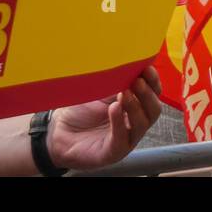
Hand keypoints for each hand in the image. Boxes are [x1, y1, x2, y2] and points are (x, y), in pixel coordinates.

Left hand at [46, 65, 161, 170]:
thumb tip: (128, 58)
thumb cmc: (81, 109)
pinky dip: (119, 122)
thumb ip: (117, 78)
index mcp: (136, 106)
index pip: (153, 93)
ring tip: (125, 92)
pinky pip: (121, 139)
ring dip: (135, 107)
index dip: (153, 81)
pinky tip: (114, 108)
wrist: (58, 131)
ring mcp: (126, 139)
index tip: (147, 67)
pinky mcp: (112, 152)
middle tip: (138, 80)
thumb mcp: (101, 89)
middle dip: (147, 94)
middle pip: (153, 110)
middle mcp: (134, 123)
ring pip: (142, 125)